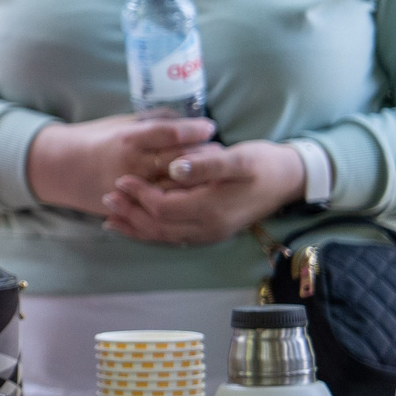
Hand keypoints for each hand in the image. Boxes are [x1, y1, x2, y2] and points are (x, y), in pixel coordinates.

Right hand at [26, 113, 214, 215]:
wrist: (61, 168)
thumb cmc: (93, 140)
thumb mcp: (120, 123)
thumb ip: (151, 121)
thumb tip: (183, 117)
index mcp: (128, 139)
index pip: (171, 133)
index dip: (195, 129)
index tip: (209, 126)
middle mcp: (132, 164)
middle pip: (181, 160)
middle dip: (205, 154)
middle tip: (218, 149)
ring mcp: (132, 188)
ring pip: (178, 185)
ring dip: (200, 177)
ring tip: (212, 170)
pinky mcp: (131, 205)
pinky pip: (165, 202)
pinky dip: (184, 195)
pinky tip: (195, 189)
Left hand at [102, 140, 305, 245]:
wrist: (289, 179)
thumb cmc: (263, 163)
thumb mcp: (239, 158)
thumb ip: (206, 164)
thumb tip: (175, 168)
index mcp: (213, 209)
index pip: (164, 208)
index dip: (139, 196)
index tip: (121, 179)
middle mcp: (209, 228)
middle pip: (158, 228)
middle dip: (130, 214)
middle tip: (106, 198)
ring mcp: (210, 233)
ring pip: (164, 237)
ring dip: (135, 227)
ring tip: (110, 216)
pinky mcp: (210, 231)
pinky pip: (173, 237)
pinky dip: (150, 232)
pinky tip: (133, 225)